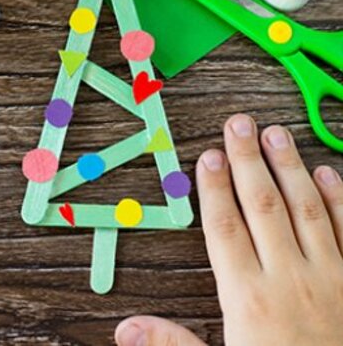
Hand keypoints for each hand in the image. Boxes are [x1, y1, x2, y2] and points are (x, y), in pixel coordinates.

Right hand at [115, 114, 342, 345]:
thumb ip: (173, 344)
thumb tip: (126, 330)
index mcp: (249, 299)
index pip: (225, 229)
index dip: (214, 189)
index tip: (207, 157)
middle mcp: (289, 281)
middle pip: (263, 206)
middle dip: (248, 161)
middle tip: (238, 123)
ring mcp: (331, 280)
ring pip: (306, 210)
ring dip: (290, 168)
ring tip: (276, 133)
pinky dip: (337, 200)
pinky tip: (325, 173)